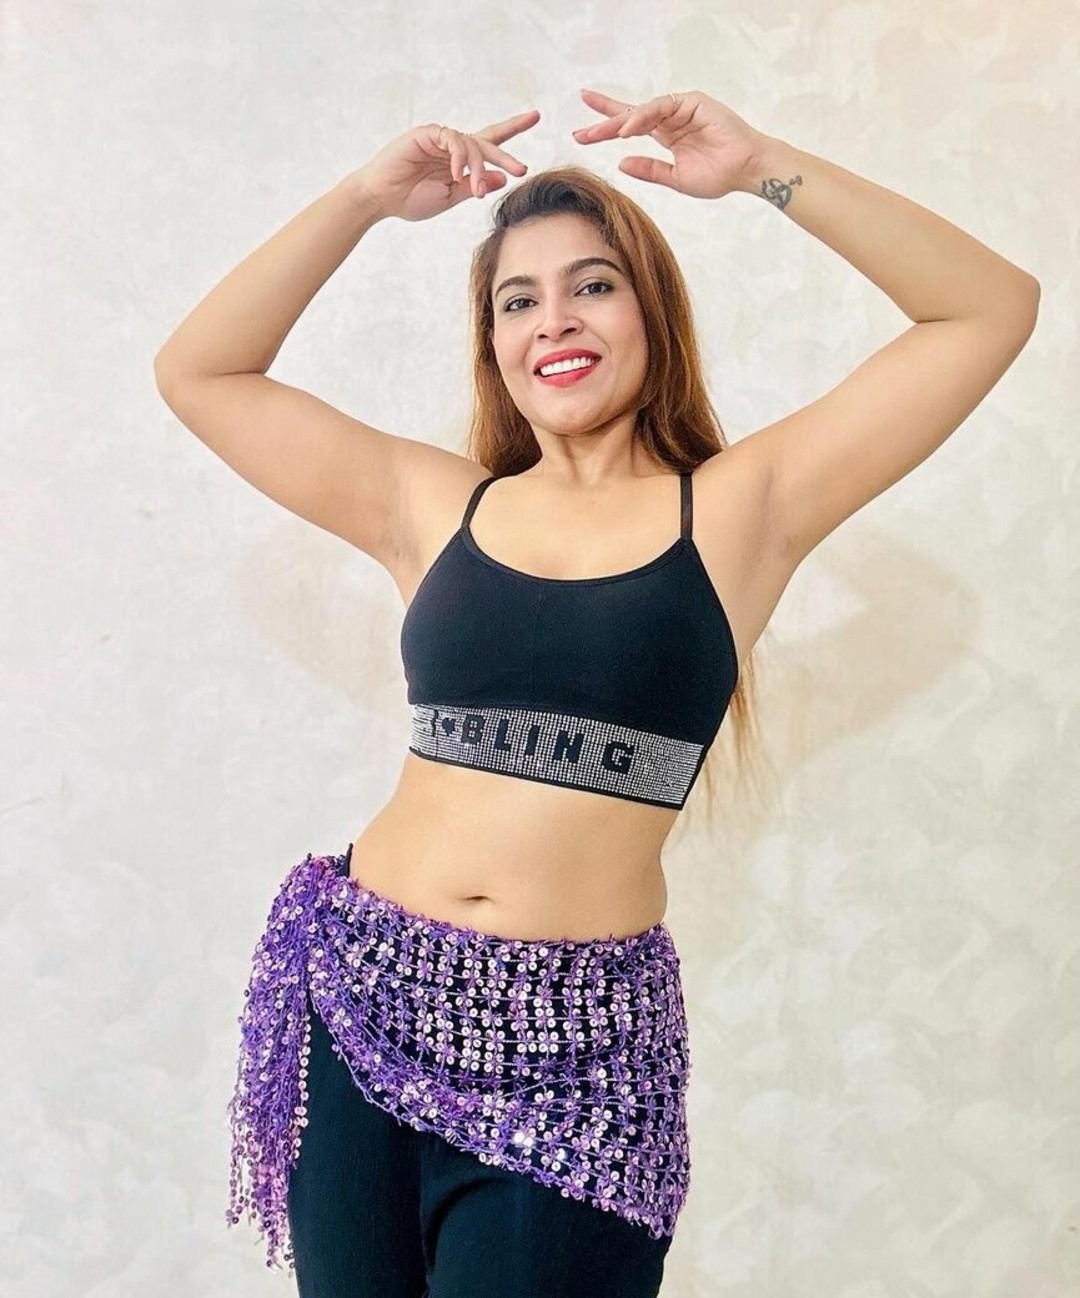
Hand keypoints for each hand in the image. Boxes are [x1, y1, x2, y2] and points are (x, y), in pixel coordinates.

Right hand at [348, 110, 538, 221]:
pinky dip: (459, 156)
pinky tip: (458, 173)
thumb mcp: (450, 198)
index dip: (512, 129)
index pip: (489, 143)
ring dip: (477, 168)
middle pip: (486, 142)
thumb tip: (502, 178)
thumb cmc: (411, 199)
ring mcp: (439, 138)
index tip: (535, 116)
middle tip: (521, 169)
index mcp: (458, 161)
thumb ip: (474, 186)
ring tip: (475, 189)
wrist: (380, 199)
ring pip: (470, 145)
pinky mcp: (426, 133)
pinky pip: (451, 139)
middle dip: (505, 156)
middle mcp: (451, 146)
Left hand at [572, 88, 767, 199]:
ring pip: (642, 111)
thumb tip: (621, 163)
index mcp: (666, 136)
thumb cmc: (718, 175)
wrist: (746, 171)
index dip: (606, 130)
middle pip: (630, 115)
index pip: (631, 128)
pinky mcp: (692, 102)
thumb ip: (650, 170)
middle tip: (578, 131)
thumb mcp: (676, 178)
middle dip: (603, 121)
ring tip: (597, 135)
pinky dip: (642, 117)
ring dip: (618, 122)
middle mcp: (670, 120)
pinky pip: (661, 107)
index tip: (582, 136)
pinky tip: (627, 129)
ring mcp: (681, 109)